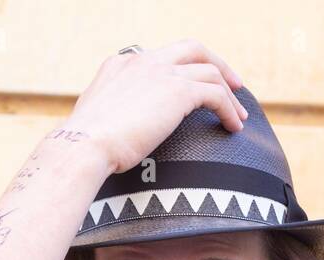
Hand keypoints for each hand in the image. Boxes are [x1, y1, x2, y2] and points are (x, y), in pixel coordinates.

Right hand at [66, 39, 248, 175]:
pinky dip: (229, 109)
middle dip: (216, 65)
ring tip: (239, 116)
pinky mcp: (178, 90)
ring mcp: (161, 72)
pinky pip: (216, 94)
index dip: (182, 70)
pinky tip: (233, 127)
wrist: (84, 147)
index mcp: (121, 64)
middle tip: (233, 85)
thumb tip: (115, 130)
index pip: (160, 56)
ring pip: (210, 71)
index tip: (193, 88)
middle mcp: (143, 60)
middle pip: (192, 48)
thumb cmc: (84, 147)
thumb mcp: (94, 121)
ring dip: (228, 93)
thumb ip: (110, 115)